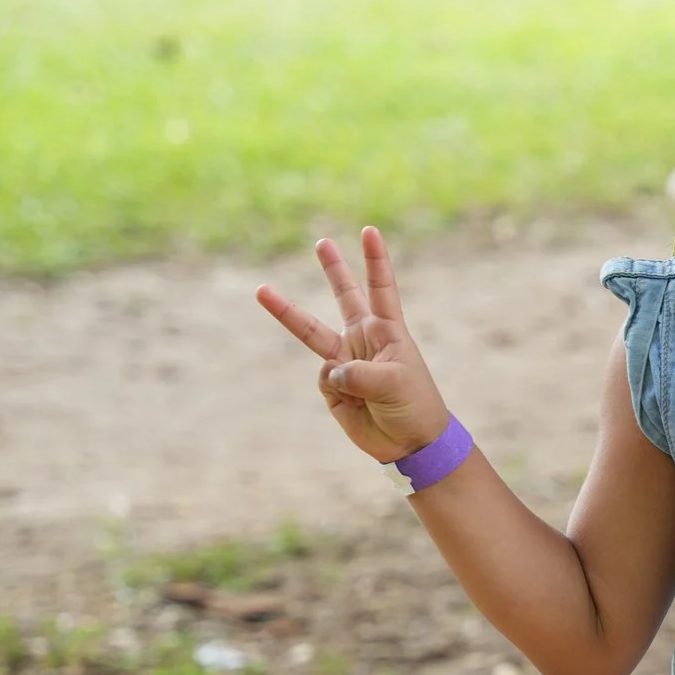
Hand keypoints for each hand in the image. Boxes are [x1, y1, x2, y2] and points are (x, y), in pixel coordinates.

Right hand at [256, 228, 451, 463]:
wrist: (410, 443)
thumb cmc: (414, 406)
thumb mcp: (393, 384)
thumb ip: (358, 373)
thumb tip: (329, 372)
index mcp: (387, 331)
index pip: (380, 289)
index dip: (375, 260)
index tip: (369, 231)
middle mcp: (364, 340)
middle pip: (344, 297)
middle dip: (334, 270)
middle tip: (322, 242)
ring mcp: (346, 361)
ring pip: (311, 331)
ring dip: (286, 311)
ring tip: (261, 289)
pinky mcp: (332, 385)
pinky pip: (323, 378)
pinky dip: (333, 388)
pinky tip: (353, 403)